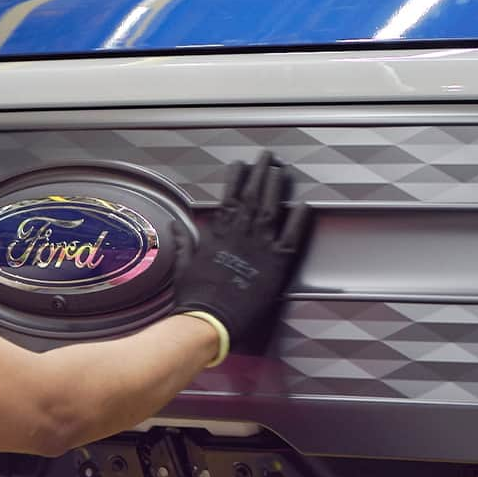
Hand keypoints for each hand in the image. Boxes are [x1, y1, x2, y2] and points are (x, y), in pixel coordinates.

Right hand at [173, 152, 311, 345]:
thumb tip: (174, 225)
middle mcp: (239, 235)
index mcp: (218, 235)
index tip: (240, 164)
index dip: (235, 179)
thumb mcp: (183, 265)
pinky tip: (303, 204)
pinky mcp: (276, 264)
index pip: (228, 198)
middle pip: (251, 196)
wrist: (209, 319)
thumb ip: (183, 242)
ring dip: (276, 187)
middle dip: (259, 173)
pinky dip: (297, 220)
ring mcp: (259, 247)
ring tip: (281, 170)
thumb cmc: (194, 296)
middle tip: (266, 156)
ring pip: (269, 209)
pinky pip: (291, 237)